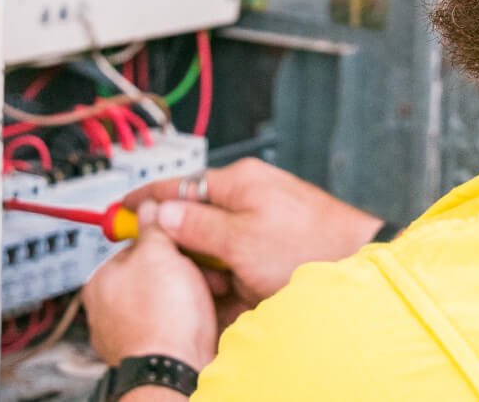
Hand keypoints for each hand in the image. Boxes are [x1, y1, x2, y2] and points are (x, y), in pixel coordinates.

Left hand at [82, 201, 216, 369]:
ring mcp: (127, 335)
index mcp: (101, 282)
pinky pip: (172, 323)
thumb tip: (148, 207)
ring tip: (207, 291)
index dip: (164, 239)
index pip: (133, 245)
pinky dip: (187, 317)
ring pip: (164, 298)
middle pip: (150, 272)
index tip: (181, 239)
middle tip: (200, 268)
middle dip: (179, 268)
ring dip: (188, 292)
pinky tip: (202, 315)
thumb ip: (153, 227)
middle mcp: (107, 311)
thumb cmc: (161, 318)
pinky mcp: (149, 352)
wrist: (174, 372)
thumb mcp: (160, 253)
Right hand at [124, 159, 382, 310]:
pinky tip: (242, 295)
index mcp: (239, 182)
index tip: (121, 210)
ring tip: (227, 289)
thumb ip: (197, 226)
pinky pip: (239, 263)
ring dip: (214, 272)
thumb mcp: (241, 240)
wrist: (357, 265)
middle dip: (189, 250)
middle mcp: (249, 198)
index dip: (148, 199)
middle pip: (196, 221)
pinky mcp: (272, 247)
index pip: (181, 184)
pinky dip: (234, 280)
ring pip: (216, 248)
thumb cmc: (309, 245)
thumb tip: (162, 214)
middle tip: (189, 274)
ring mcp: (262, 223)